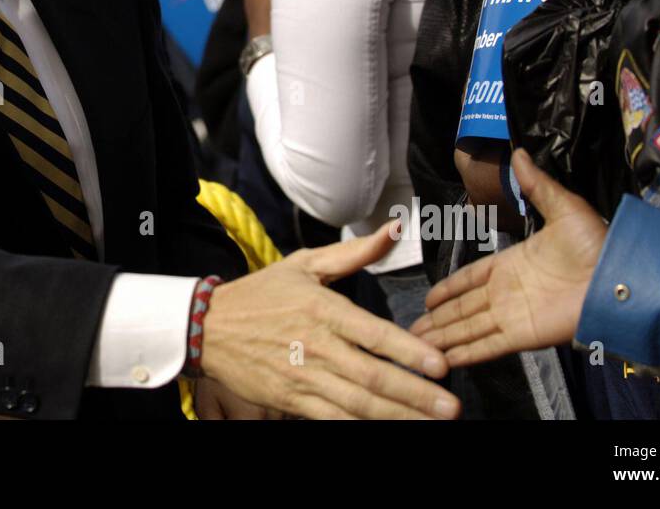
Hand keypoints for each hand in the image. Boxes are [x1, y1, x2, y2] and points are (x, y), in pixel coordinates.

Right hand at [200, 223, 460, 419]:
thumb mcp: (305, 263)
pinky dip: (360, 427)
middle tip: (450, 407)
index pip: (373, 333)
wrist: (209, 327)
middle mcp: (317, 346)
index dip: (409, 352)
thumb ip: (354, 252)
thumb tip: (394, 229)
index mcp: (323, 309)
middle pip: (373, 376)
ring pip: (358, 404)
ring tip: (430, 425)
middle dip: (415, 394)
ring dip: (396, 416)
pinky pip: (332, 419)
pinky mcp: (292, 400)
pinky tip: (386, 429)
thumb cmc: (262, 293)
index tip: (441, 366)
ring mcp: (305, 378)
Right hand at [412, 150, 607, 366]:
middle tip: (409, 330)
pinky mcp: (522, 336)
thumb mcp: (564, 208)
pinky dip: (465, 354)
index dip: (449, 289)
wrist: (619, 278)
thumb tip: (519, 152)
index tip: (428, 299)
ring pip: (467, 328)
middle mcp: (507, 294)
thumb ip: (537, 186)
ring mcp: (513, 316)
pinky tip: (444, 360)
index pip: (472, 278)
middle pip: (463, 308)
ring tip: (415, 345)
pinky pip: (486, 345)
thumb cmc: (595, 244)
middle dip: (436, 319)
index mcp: (512, 265)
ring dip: (442, 338)